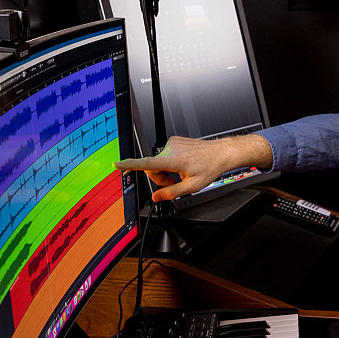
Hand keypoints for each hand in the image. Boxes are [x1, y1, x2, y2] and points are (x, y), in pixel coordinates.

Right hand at [114, 134, 270, 201]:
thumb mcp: (192, 187)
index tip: (117, 164)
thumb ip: (171, 193)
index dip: (130, 165)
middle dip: (160, 178)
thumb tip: (157, 197)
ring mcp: (172, 143)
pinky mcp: (174, 140)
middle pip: (152, 167)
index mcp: (174, 160)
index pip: (147, 163)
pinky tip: (184, 164)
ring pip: (158, 162)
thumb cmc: (209, 167)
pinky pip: (165, 155)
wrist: (221, 153)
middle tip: (175, 182)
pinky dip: (171, 162)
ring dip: (167, 170)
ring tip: (182, 173)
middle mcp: (171, 149)